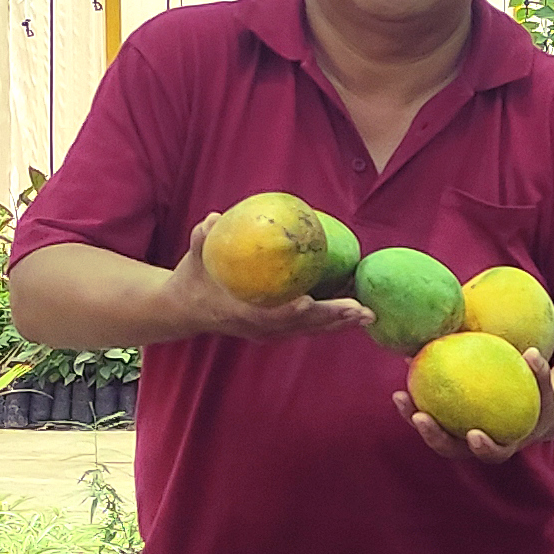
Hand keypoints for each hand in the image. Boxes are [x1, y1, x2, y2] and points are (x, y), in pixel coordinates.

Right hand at [167, 212, 371, 341]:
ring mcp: (270, 333)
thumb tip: (215, 219)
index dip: (289, 311)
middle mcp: (260, 329)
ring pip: (310, 330)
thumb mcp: (193, 259)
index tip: (308, 302)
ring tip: (369, 313)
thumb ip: (203, 240)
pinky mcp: (278, 331)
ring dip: (340, 323)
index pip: (269, 316)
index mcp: (240, 314)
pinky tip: (356, 309)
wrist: (184, 311)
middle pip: (302, 326)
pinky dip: (332, 319)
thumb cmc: (192, 280)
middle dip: (333, 319)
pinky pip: (309, 326)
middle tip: (362, 309)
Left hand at [393, 348, 553, 463]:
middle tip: (420, 417)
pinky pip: (430, 412)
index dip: (483, 447)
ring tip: (400, 396)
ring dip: (413, 417)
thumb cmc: (539, 402)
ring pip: (433, 433)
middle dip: (433, 436)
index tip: (474, 434)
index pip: (492, 453)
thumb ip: (540, 374)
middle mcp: (476, 447)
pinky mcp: (446, 424)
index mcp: (503, 446)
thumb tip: (531, 352)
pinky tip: (409, 369)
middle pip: (451, 449)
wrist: (529, 414)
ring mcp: (458, 438)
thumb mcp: (546, 391)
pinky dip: (417, 397)